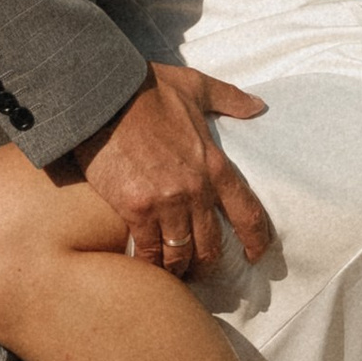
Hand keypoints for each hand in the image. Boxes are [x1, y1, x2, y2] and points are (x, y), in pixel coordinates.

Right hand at [75, 62, 271, 274]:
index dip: (255, 240)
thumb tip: (259, 106)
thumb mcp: (196, 87)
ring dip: (178, 268)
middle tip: (202, 270)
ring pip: (179, 254)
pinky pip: (147, 250)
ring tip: (174, 273)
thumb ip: (229, 99)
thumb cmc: (148, 89)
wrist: (103, 96)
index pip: (247, 213)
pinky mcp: (134, 210)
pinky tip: (146, 266)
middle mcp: (195, 190)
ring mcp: (165, 203)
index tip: (255, 255)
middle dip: (208, 263)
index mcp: (214, 164)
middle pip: (211, 245)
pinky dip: (148, 262)